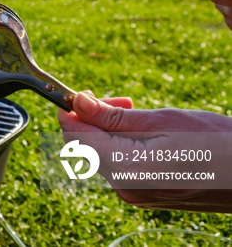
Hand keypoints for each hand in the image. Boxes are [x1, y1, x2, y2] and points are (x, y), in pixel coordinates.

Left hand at [58, 92, 231, 211]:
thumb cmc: (217, 143)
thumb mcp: (163, 120)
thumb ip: (114, 116)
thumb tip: (78, 103)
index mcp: (127, 169)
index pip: (76, 138)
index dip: (70, 113)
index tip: (78, 93)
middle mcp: (126, 188)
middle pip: (86, 147)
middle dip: (93, 119)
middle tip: (121, 100)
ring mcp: (135, 195)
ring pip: (101, 155)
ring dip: (108, 130)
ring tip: (135, 111)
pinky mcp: (144, 195)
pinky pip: (118, 165)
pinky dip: (120, 144)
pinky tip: (143, 132)